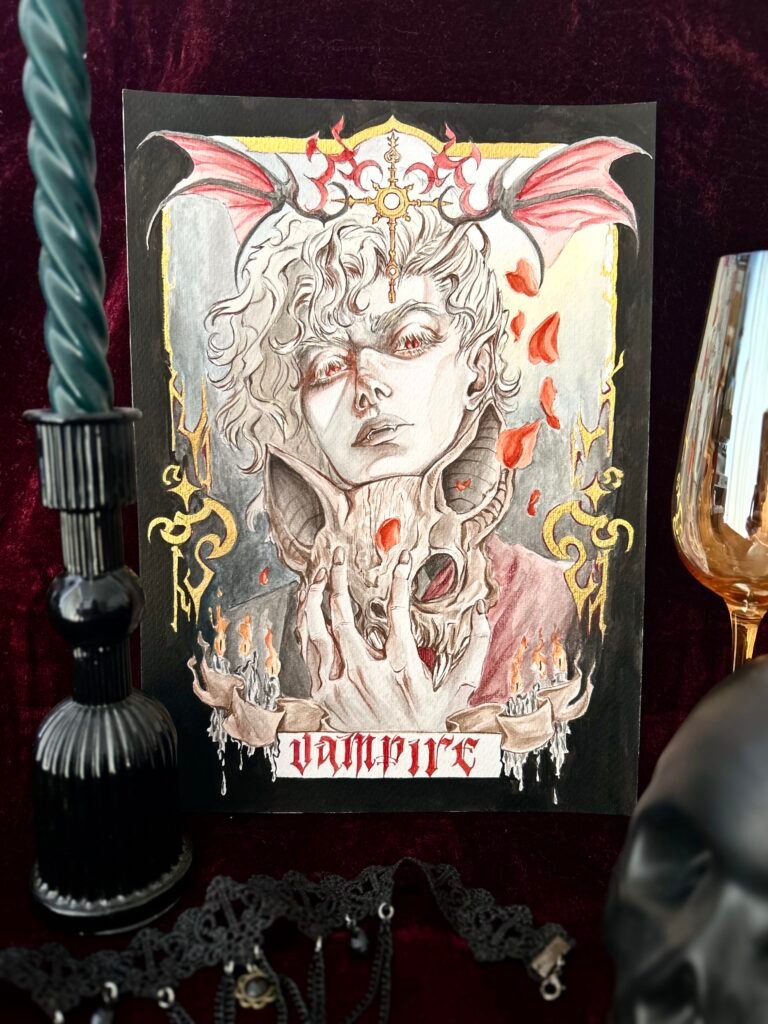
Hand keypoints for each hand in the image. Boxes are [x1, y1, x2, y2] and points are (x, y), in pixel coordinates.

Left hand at [295, 547, 490, 731]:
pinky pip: (309, 652)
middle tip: (338, 555)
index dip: (399, 579)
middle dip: (337, 578)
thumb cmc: (427, 724)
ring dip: (314, 598)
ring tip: (317, 575)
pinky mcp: (324, 695)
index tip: (401, 559)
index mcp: (402, 670)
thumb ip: (474, 651)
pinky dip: (306, 625)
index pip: (398, 611)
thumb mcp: (459, 691)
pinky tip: (309, 607)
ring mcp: (341, 687)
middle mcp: (367, 676)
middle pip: (343, 616)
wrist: (395, 761)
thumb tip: (482, 614)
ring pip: (317, 631)